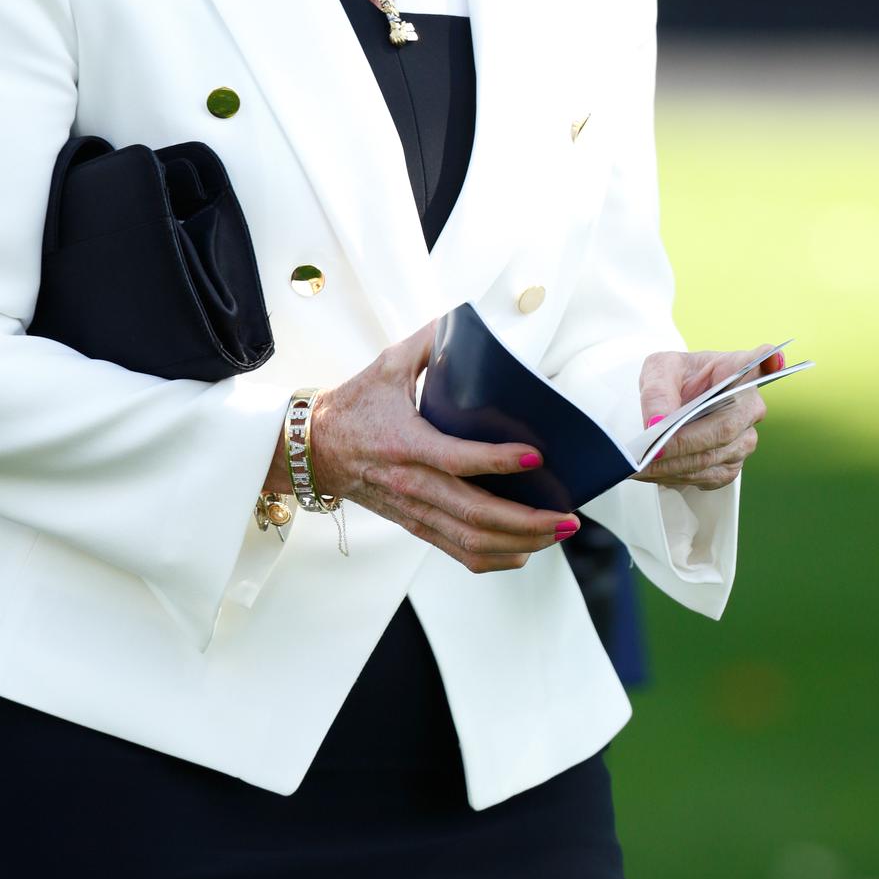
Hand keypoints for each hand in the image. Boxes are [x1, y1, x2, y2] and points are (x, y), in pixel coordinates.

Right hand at [265, 326, 580, 573]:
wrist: (312, 449)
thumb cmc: (353, 407)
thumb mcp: (387, 364)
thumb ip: (429, 341)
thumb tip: (466, 320)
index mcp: (406, 443)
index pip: (456, 460)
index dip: (498, 462)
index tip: (535, 456)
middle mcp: (412, 485)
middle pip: (475, 516)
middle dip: (527, 521)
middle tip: (566, 515)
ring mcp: (415, 510)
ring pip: (472, 541)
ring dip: (520, 543)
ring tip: (556, 532)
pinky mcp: (415, 524)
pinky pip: (458, 552)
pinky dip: (496, 558)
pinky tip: (524, 550)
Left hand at [634, 345, 784, 491]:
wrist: (677, 399)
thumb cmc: (676, 378)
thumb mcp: (659, 370)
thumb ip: (657, 392)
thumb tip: (657, 423)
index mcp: (737, 370)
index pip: (759, 363)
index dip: (768, 362)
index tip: (773, 360)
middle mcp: (750, 406)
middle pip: (722, 430)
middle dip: (681, 445)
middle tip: (649, 452)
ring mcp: (745, 437)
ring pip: (711, 459)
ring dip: (673, 467)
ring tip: (641, 467)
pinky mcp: (732, 463)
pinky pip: (707, 476)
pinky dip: (678, 477)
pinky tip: (656, 472)